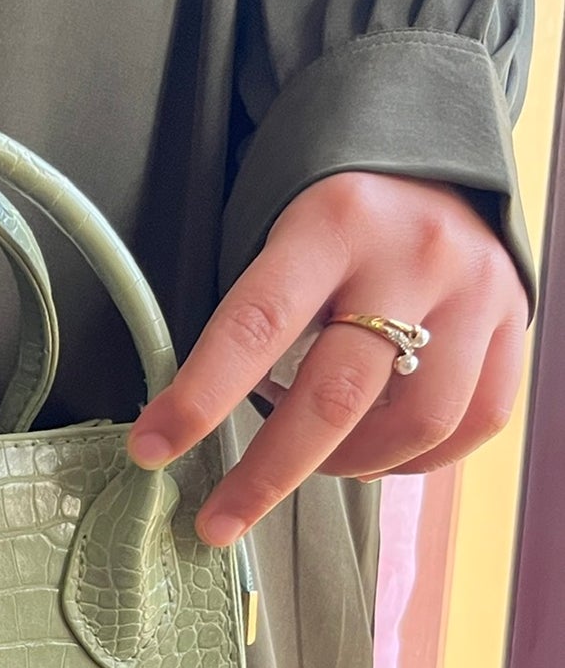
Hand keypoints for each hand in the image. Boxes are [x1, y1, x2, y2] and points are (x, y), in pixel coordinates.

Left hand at [127, 172, 528, 544]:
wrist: (435, 148)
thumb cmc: (333, 203)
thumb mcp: (278, 224)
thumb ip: (256, 311)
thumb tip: (197, 415)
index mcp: (331, 223)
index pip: (255, 325)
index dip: (200, 398)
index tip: (153, 449)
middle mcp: (411, 256)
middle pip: (337, 396)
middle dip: (267, 474)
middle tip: (218, 519)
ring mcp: (474, 290)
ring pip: (415, 424)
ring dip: (351, 465)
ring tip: (313, 461)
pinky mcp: (515, 318)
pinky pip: (471, 423)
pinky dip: (416, 457)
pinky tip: (377, 448)